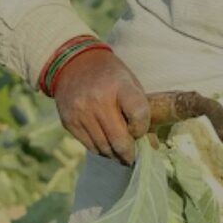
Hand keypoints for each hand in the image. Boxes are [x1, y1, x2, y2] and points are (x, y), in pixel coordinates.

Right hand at [53, 49, 150, 165]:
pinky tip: (107, 147)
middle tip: (134, 158)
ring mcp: (81, 113)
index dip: (142, 127)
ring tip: (122, 155)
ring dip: (115, 155)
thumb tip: (152, 144)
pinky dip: (101, 150)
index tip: (141, 130)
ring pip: (103, 147)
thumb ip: (141, 109)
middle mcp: (98, 101)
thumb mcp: (130, 82)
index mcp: (119, 86)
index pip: (138, 115)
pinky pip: (89, 145)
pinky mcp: (69, 122)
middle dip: (130, 154)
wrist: (74, 64)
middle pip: (119, 139)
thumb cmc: (110, 74)